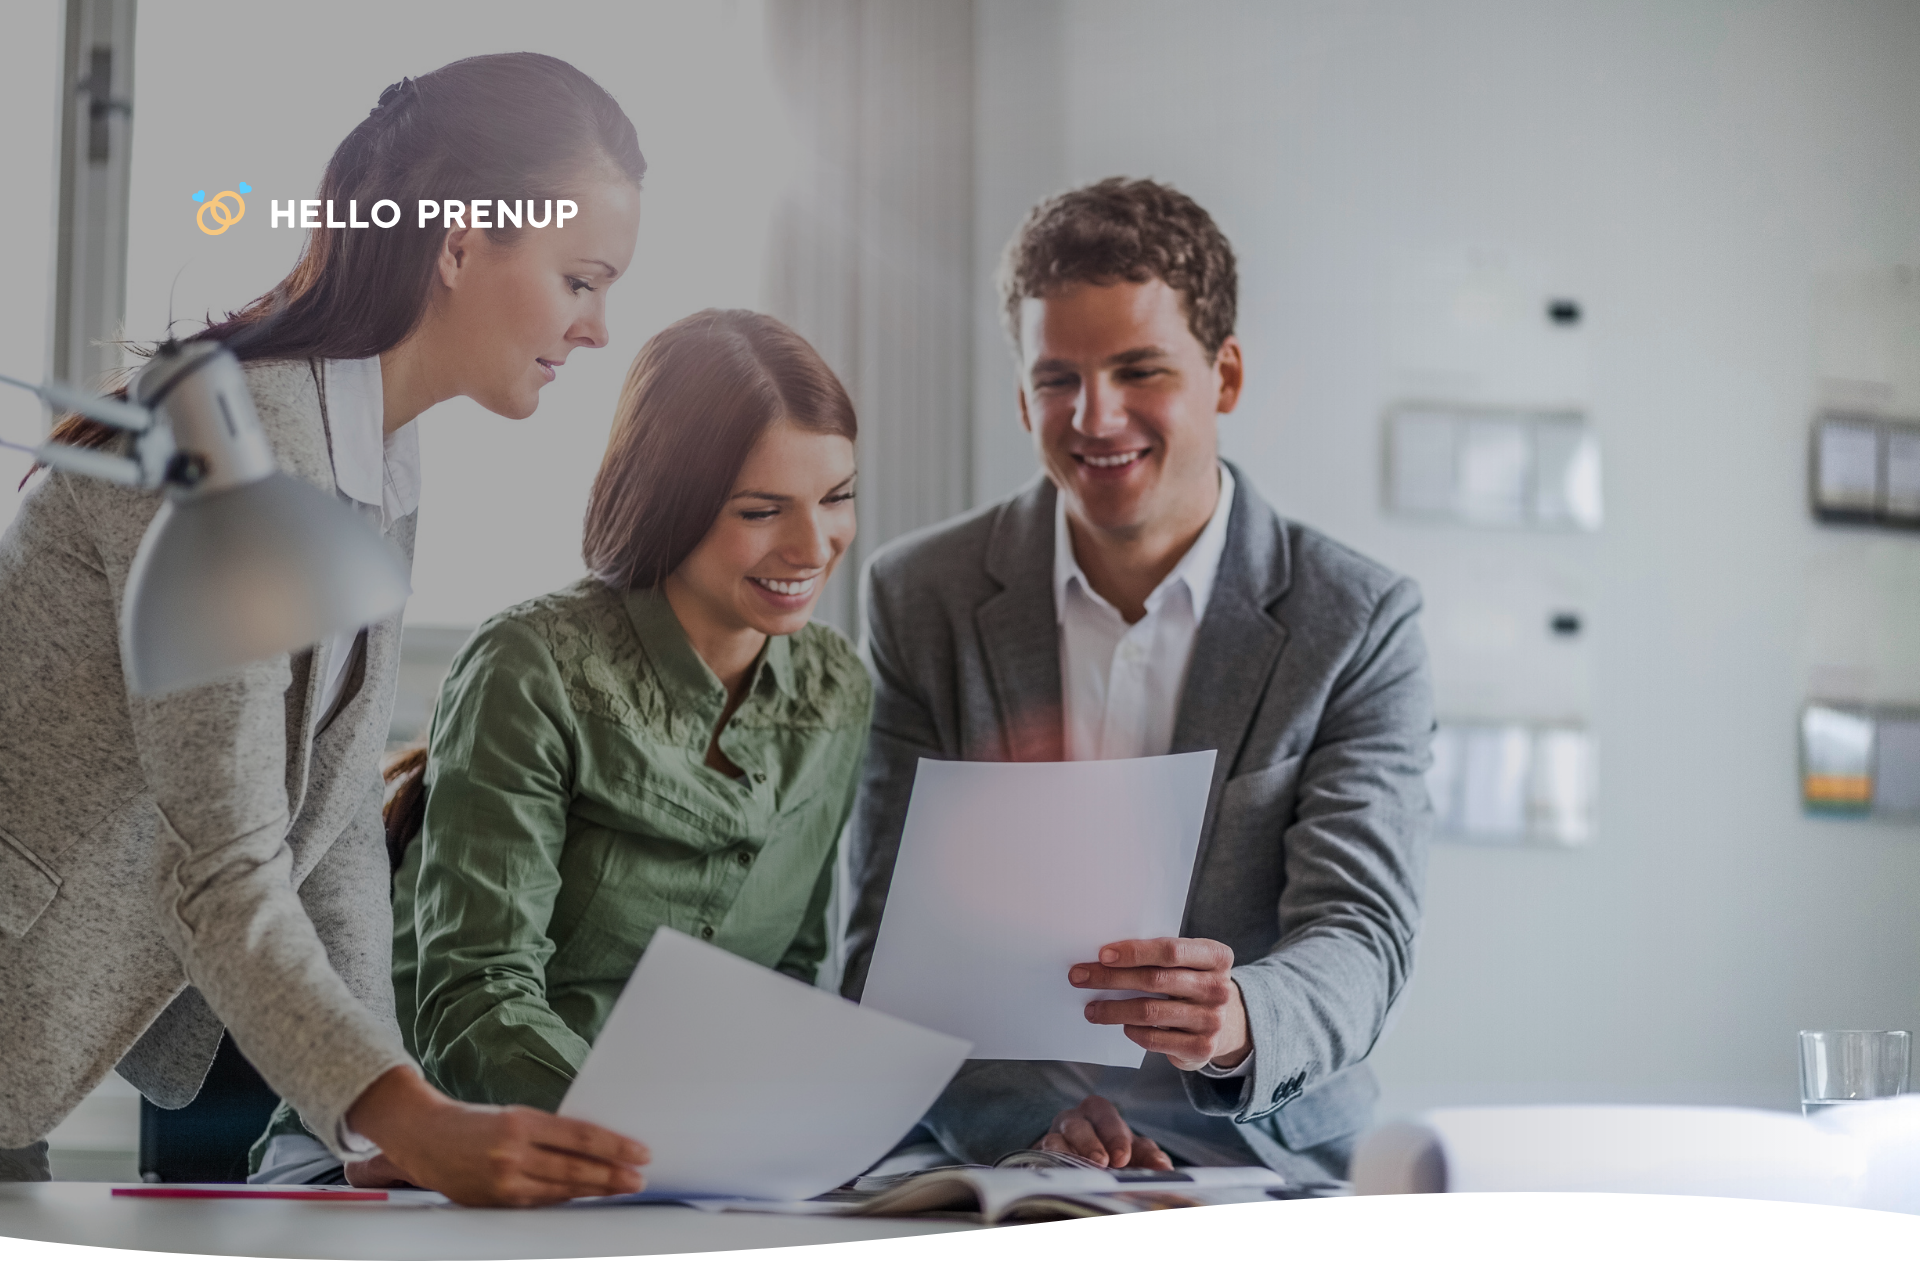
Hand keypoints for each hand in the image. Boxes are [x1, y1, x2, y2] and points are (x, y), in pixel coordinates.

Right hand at [345, 1065, 648, 1206]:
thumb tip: (594, 1145)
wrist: (424, 1138)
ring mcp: (504, 1180)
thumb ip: (548, 1132)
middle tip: (639, 1176)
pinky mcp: (497, 1200)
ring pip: (561, 1188)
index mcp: (519, 1122)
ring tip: (622, 1187)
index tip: (640, 1152)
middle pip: (575, 1166)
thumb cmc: (474, 1122)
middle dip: (612, 1174)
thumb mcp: (512, 1115)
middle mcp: (512, 1152)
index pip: (579, 1136)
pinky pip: (541, 1202)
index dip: (614, 1146)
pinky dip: (567, 1199)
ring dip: (596, 1189)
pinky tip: (586, 1196)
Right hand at [1035, 1095, 1171, 1169]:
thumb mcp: (1136, 1154)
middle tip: (1103, 1163)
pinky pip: (1042, 1158)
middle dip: (1091, 1144)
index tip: (1123, 1158)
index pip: (1106, 1117)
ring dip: (1069, 1155)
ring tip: (1081, 1171)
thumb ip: (1151, 1158)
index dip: (1115, 1137)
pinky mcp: (1041, 1156)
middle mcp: (1074, 1120)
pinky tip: (1059, 1175)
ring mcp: (1054, 1137)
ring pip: (1056, 1140)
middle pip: (1078, 1125)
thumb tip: (1164, 1168)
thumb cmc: (1115, 1156)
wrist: (1088, 1170)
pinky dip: (1051, 1166)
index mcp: (1100, 1114)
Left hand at [1071, 937, 1248, 1071]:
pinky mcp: (1201, 1048)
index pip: (1170, 951)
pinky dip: (1133, 1031)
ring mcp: (1212, 1020)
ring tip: (1090, 1009)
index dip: (1134, 952)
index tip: (1102, 954)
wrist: (1227, 1023)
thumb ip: (1159, 957)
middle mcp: (1218, 988)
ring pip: (1149, 1012)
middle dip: (1110, 978)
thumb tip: (1104, 959)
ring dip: (1112, 1010)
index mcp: (1217, 956)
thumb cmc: (1192, 982)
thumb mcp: (1188, 962)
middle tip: (1079, 977)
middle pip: (1154, 980)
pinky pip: (1155, 1039)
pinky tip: (1121, 1025)